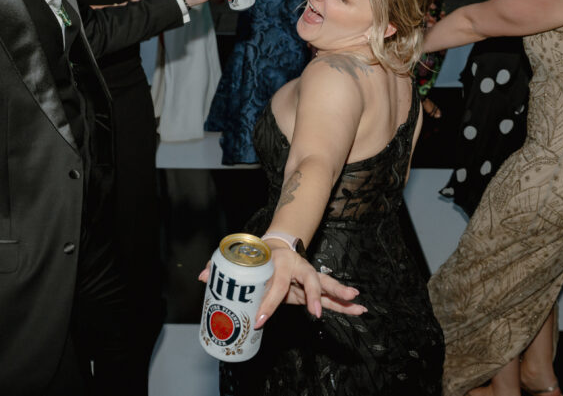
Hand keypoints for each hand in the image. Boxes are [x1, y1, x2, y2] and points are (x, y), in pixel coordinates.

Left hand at [199, 246, 365, 327]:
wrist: (277, 242)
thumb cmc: (259, 253)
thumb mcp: (241, 257)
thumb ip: (223, 266)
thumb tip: (202, 276)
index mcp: (280, 262)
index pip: (275, 286)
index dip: (267, 304)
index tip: (259, 320)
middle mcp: (298, 268)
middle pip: (310, 281)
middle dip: (314, 296)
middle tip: (315, 313)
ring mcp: (308, 277)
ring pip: (326, 286)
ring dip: (340, 295)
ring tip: (357, 304)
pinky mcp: (313, 287)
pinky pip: (330, 296)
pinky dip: (344, 303)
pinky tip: (359, 309)